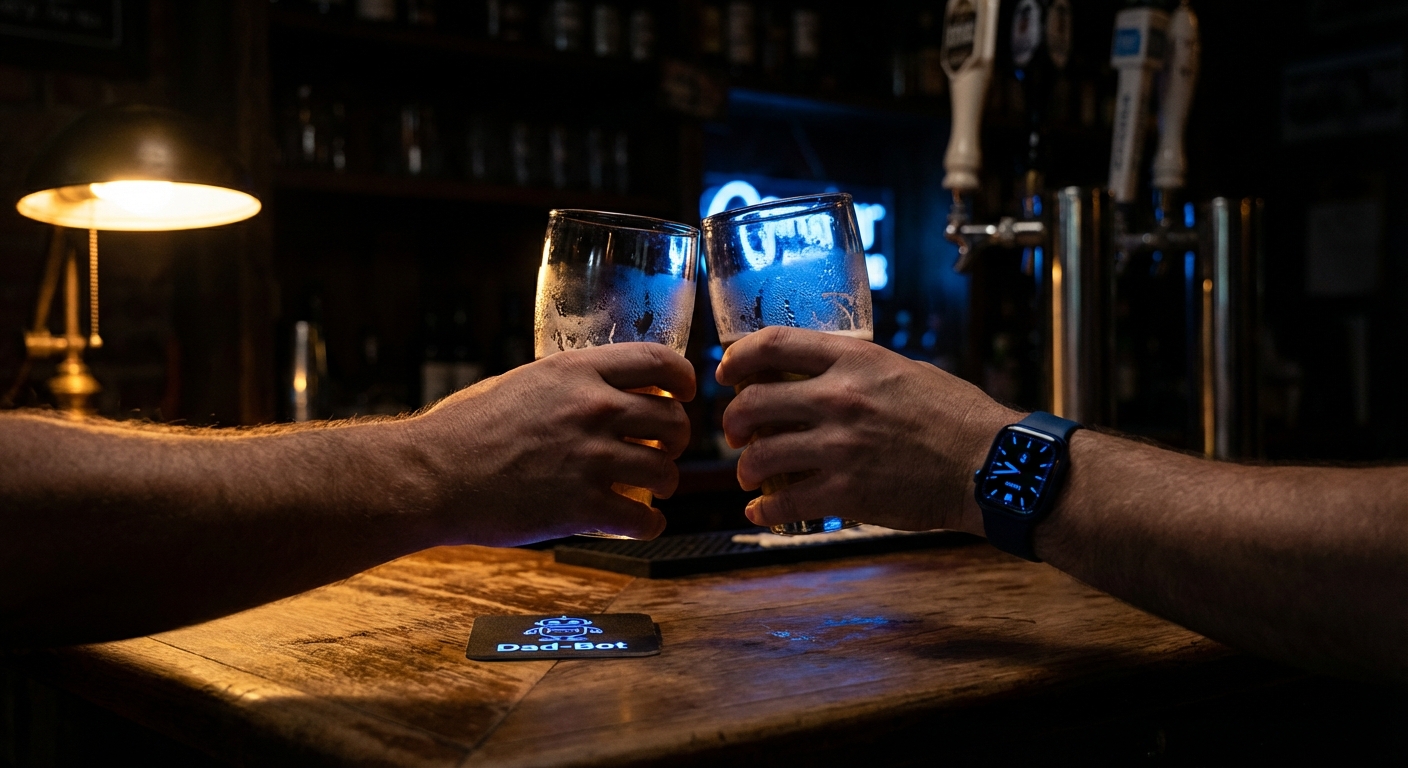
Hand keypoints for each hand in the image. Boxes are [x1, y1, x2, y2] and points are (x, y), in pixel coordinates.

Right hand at [410, 343, 694, 545]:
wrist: (429, 476)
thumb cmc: (464, 430)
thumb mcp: (522, 382)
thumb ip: (569, 383)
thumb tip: (604, 387)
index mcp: (577, 371)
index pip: (661, 362)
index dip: (683, 381)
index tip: (682, 396)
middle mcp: (591, 409)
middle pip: (673, 421)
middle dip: (674, 440)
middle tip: (660, 452)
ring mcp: (589, 458)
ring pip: (666, 472)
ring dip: (663, 484)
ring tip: (647, 491)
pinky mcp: (582, 507)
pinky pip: (645, 519)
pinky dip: (649, 525)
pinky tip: (637, 524)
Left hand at [716, 327, 1015, 534]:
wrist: (990, 466)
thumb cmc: (957, 417)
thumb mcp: (905, 370)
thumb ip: (858, 370)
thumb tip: (821, 373)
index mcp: (853, 361)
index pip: (772, 345)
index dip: (737, 359)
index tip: (726, 372)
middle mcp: (838, 399)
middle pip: (752, 403)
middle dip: (735, 422)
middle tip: (739, 434)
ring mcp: (839, 448)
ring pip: (759, 456)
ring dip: (746, 469)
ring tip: (751, 476)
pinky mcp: (846, 493)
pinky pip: (783, 503)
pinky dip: (763, 511)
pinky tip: (760, 513)